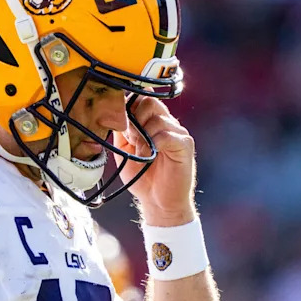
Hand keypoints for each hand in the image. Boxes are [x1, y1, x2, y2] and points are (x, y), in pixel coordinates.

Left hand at [113, 97, 195, 226]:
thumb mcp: (124, 150)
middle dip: (135, 119)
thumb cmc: (143, 178)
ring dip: (143, 136)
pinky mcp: (185, 145)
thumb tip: (115, 112)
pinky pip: (166, 134)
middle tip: (132, 140)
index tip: (123, 127)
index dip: (129, 107)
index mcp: (154, 121)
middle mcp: (168, 123)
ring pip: (157, 118)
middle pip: (150, 101)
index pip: (143, 98)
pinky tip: (150, 156)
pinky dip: (154, 144)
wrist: (158, 203)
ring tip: (141, 153)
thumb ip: (121, 131)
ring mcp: (178, 133)